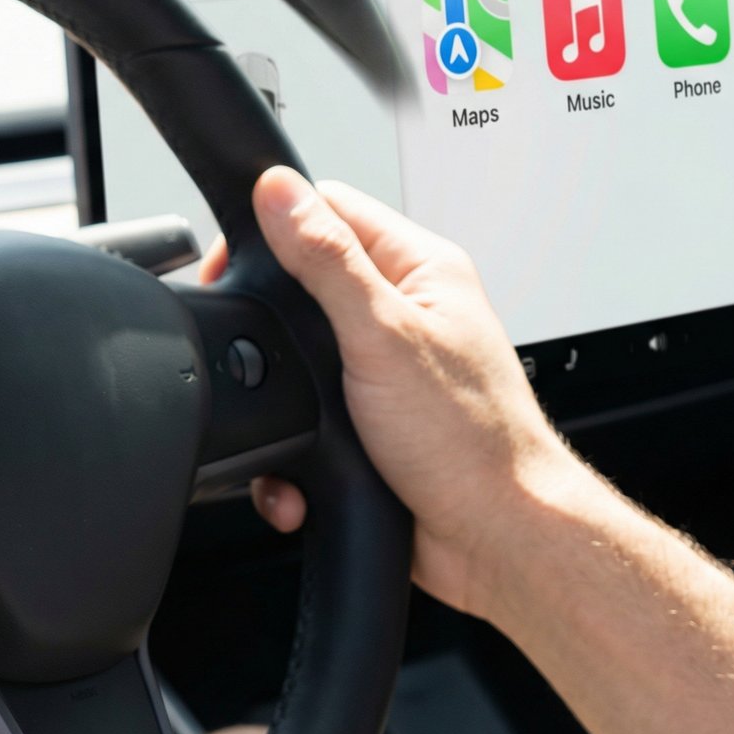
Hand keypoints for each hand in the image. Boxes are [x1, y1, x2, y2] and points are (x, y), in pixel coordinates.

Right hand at [201, 167, 571, 618]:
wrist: (498, 544)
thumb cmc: (472, 441)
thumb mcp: (382, 335)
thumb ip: (326, 259)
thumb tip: (278, 190)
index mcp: (421, 269)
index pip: (331, 208)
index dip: (277, 225)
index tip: (236, 265)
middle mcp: (406, 313)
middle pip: (305, 281)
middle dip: (274, 326)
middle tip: (261, 351)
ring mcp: (386, 370)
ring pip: (298, 358)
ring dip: (284, 397)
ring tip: (298, 420)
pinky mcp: (370, 424)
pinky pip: (307, 415)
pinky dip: (293, 447)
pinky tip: (303, 468)